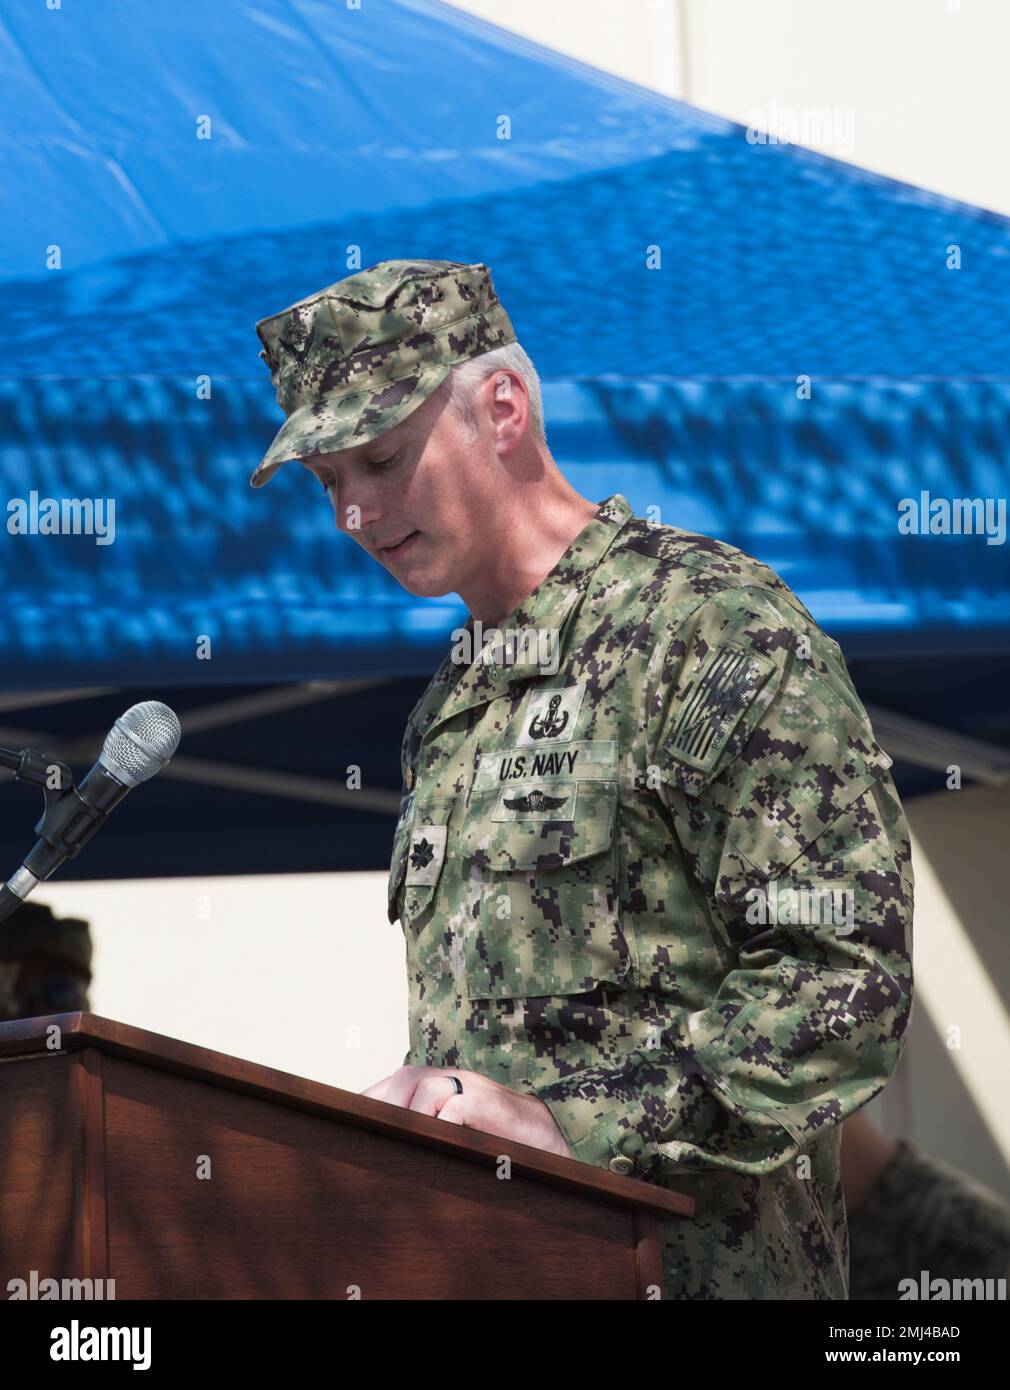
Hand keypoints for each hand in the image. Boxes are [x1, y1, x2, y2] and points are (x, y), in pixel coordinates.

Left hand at [361, 1065, 572, 1158]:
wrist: (544, 1135)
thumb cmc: (492, 1138)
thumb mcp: (451, 1134)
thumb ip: (422, 1134)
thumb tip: (378, 1156)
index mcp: (436, 1084)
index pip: (392, 1084)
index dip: (367, 1102)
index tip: (344, 1126)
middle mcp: (451, 1078)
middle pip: (405, 1078)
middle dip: (385, 1107)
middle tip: (375, 1142)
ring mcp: (471, 1087)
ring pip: (427, 1088)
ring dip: (411, 1118)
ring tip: (406, 1145)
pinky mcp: (489, 1102)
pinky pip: (457, 1106)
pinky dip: (443, 1124)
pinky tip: (440, 1145)